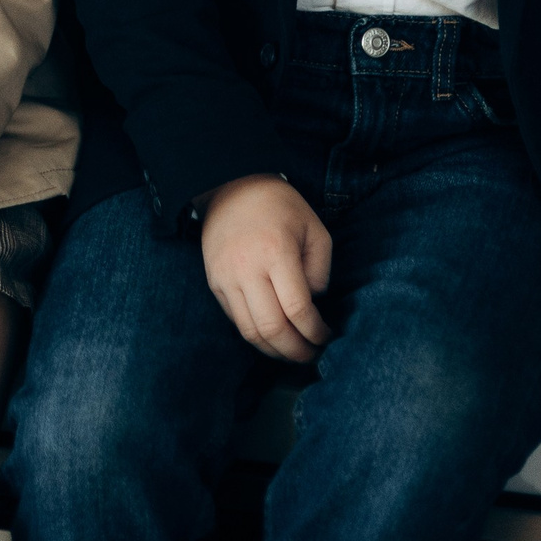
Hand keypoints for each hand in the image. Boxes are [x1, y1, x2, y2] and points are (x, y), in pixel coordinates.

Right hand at [198, 174, 333, 362]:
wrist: (232, 185)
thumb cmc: (280, 206)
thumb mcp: (315, 228)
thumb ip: (320, 270)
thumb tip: (313, 303)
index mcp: (276, 252)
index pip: (297, 309)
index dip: (315, 332)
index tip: (326, 336)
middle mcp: (247, 268)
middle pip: (272, 328)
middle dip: (296, 351)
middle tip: (312, 355)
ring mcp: (225, 276)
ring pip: (250, 331)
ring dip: (274, 351)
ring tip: (292, 353)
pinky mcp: (213, 281)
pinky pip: (235, 320)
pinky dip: (255, 334)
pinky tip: (271, 335)